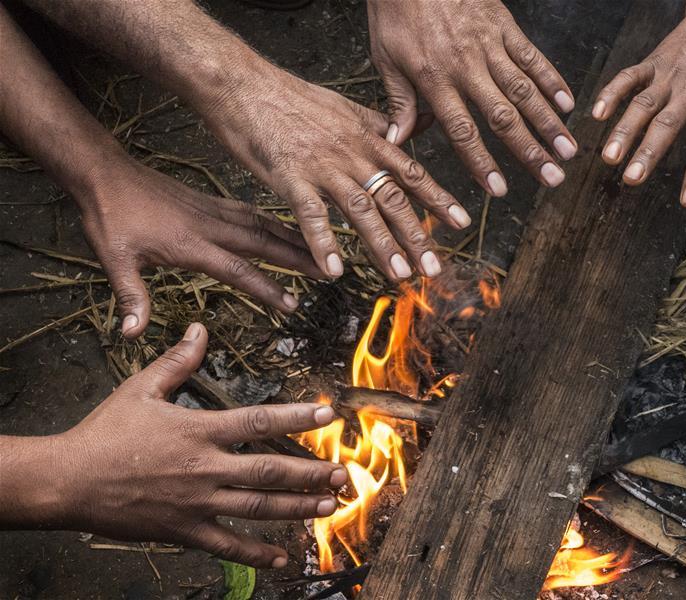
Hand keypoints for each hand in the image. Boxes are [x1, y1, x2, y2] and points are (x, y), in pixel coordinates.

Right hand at [36, 323, 345, 567]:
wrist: (68, 481)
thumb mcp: (141, 388)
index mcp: (199, 430)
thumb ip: (178, 361)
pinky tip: (283, 557)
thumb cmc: (105, 433)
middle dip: (311, 472)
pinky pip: (227, 545)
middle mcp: (205, 468)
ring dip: (297, 508)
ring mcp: (197, 503)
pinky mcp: (184, 531)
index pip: (258, 421)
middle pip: (270, 471)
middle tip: (343, 474)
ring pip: (258, 508)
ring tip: (328, 506)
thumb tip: (200, 329)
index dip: (296, 417)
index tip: (328, 414)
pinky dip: (257, 553)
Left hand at [79, 162, 324, 338]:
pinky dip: (275, 222)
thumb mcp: (115, 259)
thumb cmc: (110, 217)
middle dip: (299, 258)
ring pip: (263, 225)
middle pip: (264, 243)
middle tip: (328, 272)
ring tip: (319, 251)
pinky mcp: (212, 203)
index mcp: (191, 243)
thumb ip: (130, 297)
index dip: (266, 288)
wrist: (106, 173)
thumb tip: (132, 333)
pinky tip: (287, 228)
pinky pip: (252, 213)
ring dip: (293, 238)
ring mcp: (214, 211)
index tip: (292, 304)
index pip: (238, 270)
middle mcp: (211, 226)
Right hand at [202, 68, 470, 280]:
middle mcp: (352, 154)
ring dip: (382, 245)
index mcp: (367, 139)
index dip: (437, 198)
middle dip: (416, 235)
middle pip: (393, 198)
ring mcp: (323, 166)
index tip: (461, 221)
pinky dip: (323, 243)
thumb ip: (381, 123)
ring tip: (400, 275)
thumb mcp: (345, 106)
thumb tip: (416, 126)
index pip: (411, 172)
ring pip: (361, 210)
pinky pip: (311, 215)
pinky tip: (333, 271)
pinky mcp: (290, 177)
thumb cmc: (290, 97)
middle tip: (434, 269)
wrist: (243, 83)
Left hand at [367, 0, 576, 194]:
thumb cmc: (396, 10)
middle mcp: (467, 66)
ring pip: (525, 91)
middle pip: (504, 118)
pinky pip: (532, 56)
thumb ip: (399, 101)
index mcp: (435, 80)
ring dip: (550, 123)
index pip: (462, 131)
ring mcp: (489, 45)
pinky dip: (552, 80)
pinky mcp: (504, 25)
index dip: (481, 163)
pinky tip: (569, 103)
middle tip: (553, 178)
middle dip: (530, 152)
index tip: (499, 189)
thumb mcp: (385, 57)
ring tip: (569, 149)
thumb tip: (397, 142)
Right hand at [593, 0, 685, 206]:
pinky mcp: (653, 63)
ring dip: (624, 132)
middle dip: (648, 154)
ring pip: (643, 106)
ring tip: (610, 157)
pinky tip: (597, 114)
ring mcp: (669, 77)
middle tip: (632, 179)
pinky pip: (629, 77)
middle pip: (667, 127)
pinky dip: (612, 93)